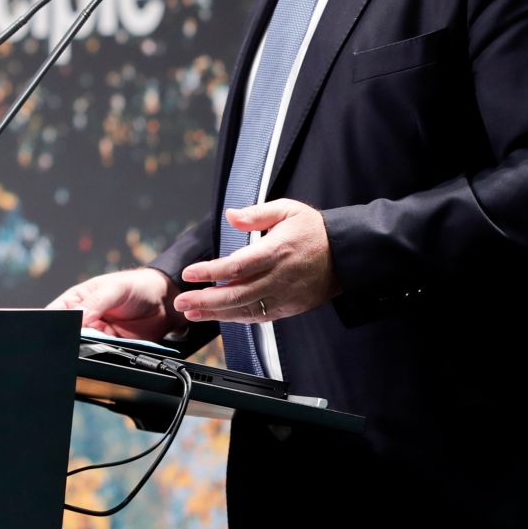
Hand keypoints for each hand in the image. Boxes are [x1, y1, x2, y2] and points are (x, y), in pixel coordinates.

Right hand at [47, 267, 179, 341]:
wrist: (165, 302)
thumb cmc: (137, 285)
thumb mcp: (115, 288)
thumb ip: (96, 303)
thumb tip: (80, 318)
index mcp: (77, 300)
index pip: (56, 313)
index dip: (54, 323)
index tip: (60, 329)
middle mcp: (84, 318)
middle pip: (68, 334)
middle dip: (72, 337)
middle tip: (86, 335)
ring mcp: (98, 334)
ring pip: (85, 347)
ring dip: (89, 346)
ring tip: (101, 338)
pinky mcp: (112, 346)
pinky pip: (103, 354)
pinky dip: (104, 353)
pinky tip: (110, 346)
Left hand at [174, 200, 338, 321]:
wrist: (346, 254)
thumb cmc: (315, 231)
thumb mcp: (288, 210)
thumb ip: (257, 213)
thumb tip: (230, 215)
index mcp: (277, 251)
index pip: (238, 266)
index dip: (211, 271)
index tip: (190, 273)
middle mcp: (280, 277)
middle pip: (237, 294)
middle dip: (205, 301)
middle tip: (181, 302)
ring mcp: (285, 296)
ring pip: (246, 310)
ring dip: (216, 314)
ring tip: (192, 312)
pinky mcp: (290, 308)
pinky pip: (260, 317)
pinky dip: (238, 318)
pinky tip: (219, 316)